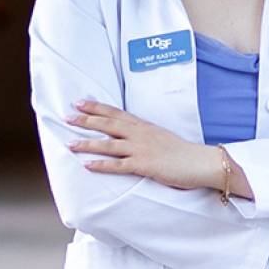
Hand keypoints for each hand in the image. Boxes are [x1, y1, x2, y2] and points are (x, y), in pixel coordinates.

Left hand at [66, 100, 221, 190]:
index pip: (116, 113)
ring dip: (87, 143)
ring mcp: (141, 149)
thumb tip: (131, 136)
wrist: (201, 162)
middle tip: (68, 117)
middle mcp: (140, 134)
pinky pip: (118, 165)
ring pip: (108, 144)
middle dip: (86, 120)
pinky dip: (101, 165)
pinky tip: (88, 165)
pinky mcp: (144, 165)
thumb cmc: (183, 152)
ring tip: (70, 144)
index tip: (81, 102)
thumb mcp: (161, 137)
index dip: (97, 107)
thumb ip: (145, 135)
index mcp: (144, 126)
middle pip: (108, 124)